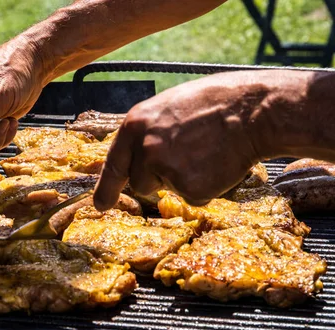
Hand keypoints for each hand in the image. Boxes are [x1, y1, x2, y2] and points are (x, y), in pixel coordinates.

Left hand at [92, 70, 304, 208]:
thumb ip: (149, 134)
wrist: (251, 109)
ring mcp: (164, 169)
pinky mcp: (188, 187)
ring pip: (167, 190)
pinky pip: (193, 196)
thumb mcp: (168, 109)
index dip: (106, 188)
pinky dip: (206, 186)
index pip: (114, 163)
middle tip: (187, 157)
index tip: (100, 205)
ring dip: (182, 181)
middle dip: (157, 178)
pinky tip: (217, 163)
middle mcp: (144, 149)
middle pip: (140, 183)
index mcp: (135, 125)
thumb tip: (140, 154)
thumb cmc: (214, 103)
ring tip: (205, 153)